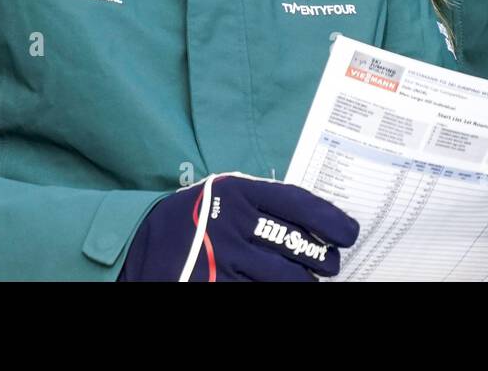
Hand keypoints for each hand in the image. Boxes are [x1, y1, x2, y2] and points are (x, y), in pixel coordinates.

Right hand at [119, 173, 358, 280]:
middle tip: (330, 264)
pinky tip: (278, 289)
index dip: (330, 220)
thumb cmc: (192, 219)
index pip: (298, 204)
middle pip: (299, 247)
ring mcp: (224, 261)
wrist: (137, 247)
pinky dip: (276, 293)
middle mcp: (233, 224)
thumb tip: (315, 222)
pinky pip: (261, 295)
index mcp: (237, 193)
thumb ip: (261, 204)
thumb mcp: (223, 197)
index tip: (349, 233)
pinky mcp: (218, 287)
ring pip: (286, 280)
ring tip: (308, 282)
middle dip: (324, 261)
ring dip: (305, 283)